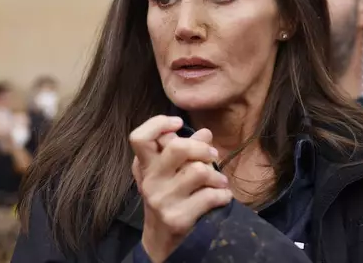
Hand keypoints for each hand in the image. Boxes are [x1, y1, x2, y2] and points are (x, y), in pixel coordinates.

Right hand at [130, 116, 231, 262]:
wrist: (161, 240)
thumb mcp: (171, 173)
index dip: (158, 124)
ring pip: (199, 171)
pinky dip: (223, 195)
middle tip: (213, 155)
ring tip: (219, 182)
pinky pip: (210, 196)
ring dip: (217, 175)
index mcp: (146, 166)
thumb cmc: (169, 198)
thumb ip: (185, 151)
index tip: (178, 123)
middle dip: (202, 148)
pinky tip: (222, 197)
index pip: (139, 137)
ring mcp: (162, 200)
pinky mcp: (177, 218)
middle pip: (177, 148)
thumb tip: (205, 133)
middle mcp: (150, 181)